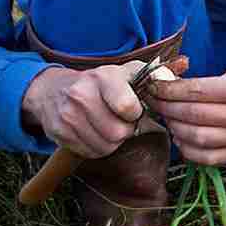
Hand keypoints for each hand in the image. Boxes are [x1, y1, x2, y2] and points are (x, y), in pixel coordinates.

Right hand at [21, 63, 148, 158]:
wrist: (53, 89)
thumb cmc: (100, 83)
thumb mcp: (126, 72)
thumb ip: (154, 76)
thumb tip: (171, 83)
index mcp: (104, 77)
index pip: (127, 107)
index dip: (136, 114)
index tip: (133, 110)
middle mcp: (82, 94)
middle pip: (117, 133)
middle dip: (126, 131)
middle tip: (122, 122)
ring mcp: (68, 114)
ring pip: (104, 146)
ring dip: (112, 142)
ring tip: (108, 127)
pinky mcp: (59, 132)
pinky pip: (89, 152)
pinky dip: (96, 147)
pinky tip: (94, 133)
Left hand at [145, 65, 225, 164]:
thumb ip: (214, 82)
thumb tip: (179, 88)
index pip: (196, 91)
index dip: (169, 89)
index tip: (155, 86)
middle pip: (192, 115)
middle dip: (166, 107)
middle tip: (154, 101)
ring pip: (196, 138)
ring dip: (174, 128)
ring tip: (168, 118)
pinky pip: (208, 158)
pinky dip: (188, 150)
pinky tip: (182, 138)